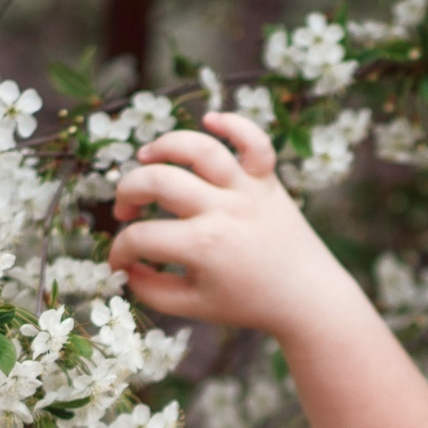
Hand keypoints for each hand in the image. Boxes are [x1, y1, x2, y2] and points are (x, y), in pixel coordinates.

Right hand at [106, 112, 363, 339]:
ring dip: (164, 146)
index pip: (141, 238)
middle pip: (159, 181)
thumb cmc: (250, 303)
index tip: (120, 261)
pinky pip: (255, 141)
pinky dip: (234, 124)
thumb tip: (125, 268)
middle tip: (126, 212)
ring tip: (146, 158)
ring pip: (200, 149)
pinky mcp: (268, 181)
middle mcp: (224, 211)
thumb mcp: (195, 307)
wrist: (308, 298)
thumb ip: (152, 291)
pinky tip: (210, 120)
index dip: (119, 250)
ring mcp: (248, 191)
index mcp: (204, 247)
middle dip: (127, 193)